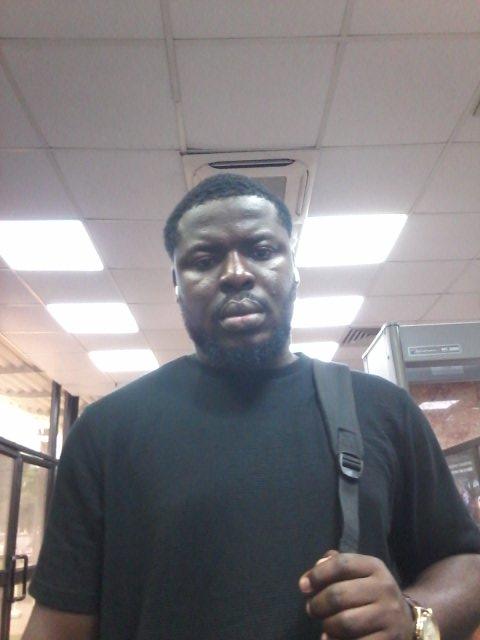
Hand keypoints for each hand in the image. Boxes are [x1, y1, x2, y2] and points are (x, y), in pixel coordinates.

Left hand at [298, 550, 413, 639]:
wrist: (405, 621)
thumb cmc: (370, 593)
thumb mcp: (359, 573)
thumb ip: (335, 566)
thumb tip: (314, 571)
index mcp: (375, 567)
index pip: (341, 564)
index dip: (317, 574)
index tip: (303, 586)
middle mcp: (385, 588)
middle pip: (339, 595)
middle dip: (318, 604)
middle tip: (311, 610)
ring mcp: (389, 616)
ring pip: (345, 622)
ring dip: (327, 626)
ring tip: (325, 626)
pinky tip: (334, 639)